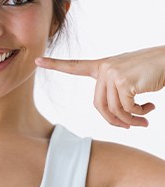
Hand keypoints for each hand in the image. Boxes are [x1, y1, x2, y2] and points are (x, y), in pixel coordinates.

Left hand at [35, 46, 164, 127]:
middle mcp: (103, 68)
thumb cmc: (148, 70)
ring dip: (131, 121)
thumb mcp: (125, 79)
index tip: (37, 61)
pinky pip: (127, 109)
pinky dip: (139, 115)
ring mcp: (112, 73)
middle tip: (131, 126)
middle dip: (115, 122)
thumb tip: (115, 117)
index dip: (54, 64)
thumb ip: (114, 93)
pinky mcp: (123, 81)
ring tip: (144, 118)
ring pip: (114, 110)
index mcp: (100, 66)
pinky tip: (150, 107)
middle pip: (98, 106)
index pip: (73, 65)